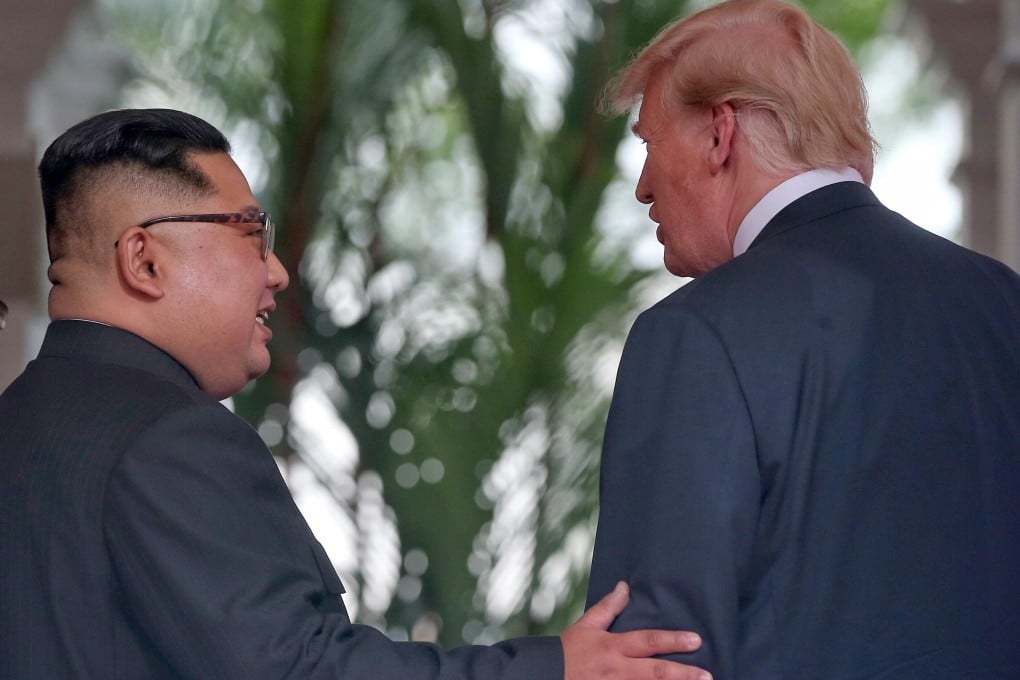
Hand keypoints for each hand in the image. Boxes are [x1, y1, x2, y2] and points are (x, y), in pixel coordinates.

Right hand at [561, 582, 710, 679]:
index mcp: (613, 647)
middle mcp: (617, 670)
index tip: (696, 640)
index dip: (672, 640)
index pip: (648, 641)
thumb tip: (625, 587)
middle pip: (655, 672)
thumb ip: (608, 608)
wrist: (545, 676)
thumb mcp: (586, 626)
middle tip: (707, 676)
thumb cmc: (567, 652)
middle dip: (683, 675)